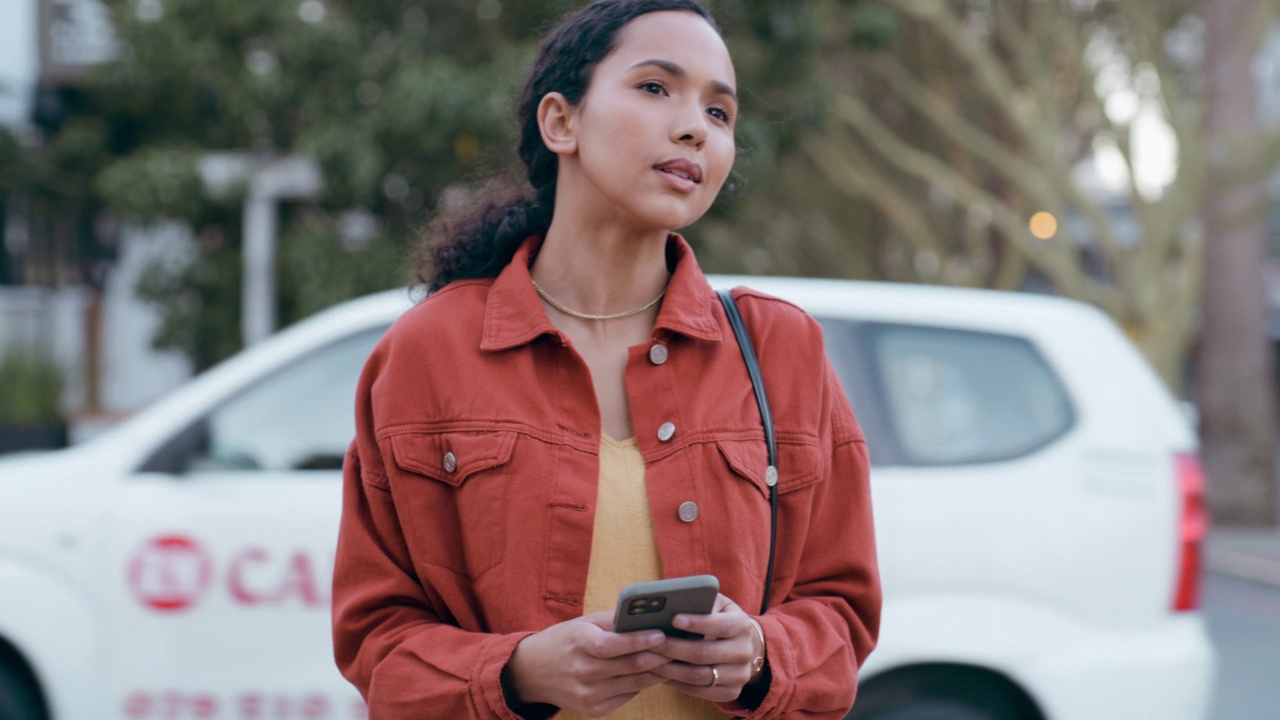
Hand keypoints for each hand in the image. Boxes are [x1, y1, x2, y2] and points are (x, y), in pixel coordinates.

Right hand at [506, 610, 671, 716]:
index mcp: (579, 644)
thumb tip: (650, 616)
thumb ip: (614, 620)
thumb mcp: (584, 623)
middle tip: (679, 647)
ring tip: (674, 660)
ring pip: (634, 683)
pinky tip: (654, 674)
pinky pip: (626, 695)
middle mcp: (582, 672)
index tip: (661, 634)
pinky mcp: (592, 710)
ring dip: (657, 671)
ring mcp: (587, 694)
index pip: (612, 645)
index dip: (639, 641)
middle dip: (658, 656)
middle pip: (629, 666)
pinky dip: (642, 684)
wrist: (533, 672)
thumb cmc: (565, 640)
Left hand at [650, 594, 764, 702]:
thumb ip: (702, 601)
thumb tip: (674, 604)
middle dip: (673, 648)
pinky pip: (699, 692)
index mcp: (742, 626)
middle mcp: (744, 652)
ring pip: (698, 676)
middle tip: (651, 642)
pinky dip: (677, 683)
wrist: (741, 644)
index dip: (696, 623)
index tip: (673, 619)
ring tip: (650, 659)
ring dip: (670, 669)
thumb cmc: (720, 618)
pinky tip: (661, 673)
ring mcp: (740, 675)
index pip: (719, 625)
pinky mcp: (731, 693)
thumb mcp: (717, 604)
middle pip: (704, 653)